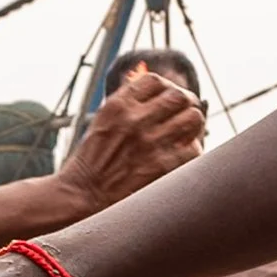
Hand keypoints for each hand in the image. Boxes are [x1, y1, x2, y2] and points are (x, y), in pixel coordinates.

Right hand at [60, 70, 205, 209]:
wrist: (82, 195)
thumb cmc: (92, 160)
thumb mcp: (101, 122)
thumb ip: (126, 105)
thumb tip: (155, 89)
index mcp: (116, 106)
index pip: (154, 81)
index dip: (165, 87)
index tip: (166, 98)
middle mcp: (134, 120)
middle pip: (179, 95)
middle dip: (184, 103)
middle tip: (182, 114)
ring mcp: (150, 142)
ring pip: (193, 117)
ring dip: (192, 124)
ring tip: (185, 133)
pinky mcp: (163, 166)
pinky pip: (194, 148)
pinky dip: (190, 150)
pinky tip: (180, 154)